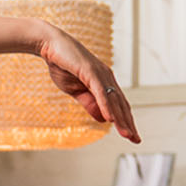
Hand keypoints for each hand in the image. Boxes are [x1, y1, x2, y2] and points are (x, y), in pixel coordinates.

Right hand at [34, 27, 139, 142]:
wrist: (49, 46)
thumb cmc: (62, 65)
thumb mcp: (76, 90)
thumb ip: (90, 104)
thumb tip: (104, 119)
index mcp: (104, 82)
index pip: (118, 105)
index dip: (125, 121)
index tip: (131, 136)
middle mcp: (107, 78)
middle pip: (121, 104)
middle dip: (128, 123)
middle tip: (136, 140)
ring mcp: (100, 74)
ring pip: (113, 101)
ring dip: (121, 119)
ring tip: (127, 134)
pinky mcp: (91, 72)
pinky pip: (101, 92)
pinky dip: (107, 106)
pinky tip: (111, 119)